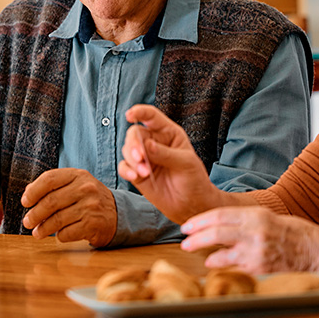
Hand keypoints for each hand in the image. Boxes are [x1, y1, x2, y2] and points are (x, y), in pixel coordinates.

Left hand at [20, 168, 116, 246]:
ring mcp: (91, 207)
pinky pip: (67, 233)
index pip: (49, 179)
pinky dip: (59, 236)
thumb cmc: (89, 199)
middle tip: (27, 222)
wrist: (117, 214)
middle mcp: (86, 188)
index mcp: (78, 175)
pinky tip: (58, 235)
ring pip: (57, 220)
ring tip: (37, 233)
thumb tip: (28, 192)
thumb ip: (53, 185)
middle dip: (35, 214)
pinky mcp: (93, 225)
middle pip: (51, 202)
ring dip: (43, 229)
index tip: (25, 202)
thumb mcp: (75, 185)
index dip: (33, 192)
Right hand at [117, 104, 222, 223]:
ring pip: (127, 150)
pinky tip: (134, 177)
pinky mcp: (137, 173)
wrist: (192, 205)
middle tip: (140, 157)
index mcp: (168, 133)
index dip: (140, 112)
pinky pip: (124, 167)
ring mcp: (144, 158)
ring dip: (133, 160)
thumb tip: (146, 145)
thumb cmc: (194, 180)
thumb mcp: (185, 163)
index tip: (130, 115)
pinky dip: (126, 171)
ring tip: (145, 172)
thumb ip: (165, 153)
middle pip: (135, 134)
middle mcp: (154, 142)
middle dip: (134, 144)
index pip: (151, 116)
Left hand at [180, 207, 318, 272]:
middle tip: (184, 241)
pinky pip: (234, 267)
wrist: (316, 250)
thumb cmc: (292, 232)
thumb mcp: (267, 217)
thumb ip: (244, 220)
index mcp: (256, 215)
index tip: (187, 225)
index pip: (220, 215)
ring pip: (222, 253)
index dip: (200, 221)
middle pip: (216, 233)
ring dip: (205, 253)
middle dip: (196, 237)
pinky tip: (213, 264)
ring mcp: (257, 251)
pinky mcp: (260, 268)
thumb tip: (218, 223)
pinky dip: (221, 266)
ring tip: (195, 252)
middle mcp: (255, 231)